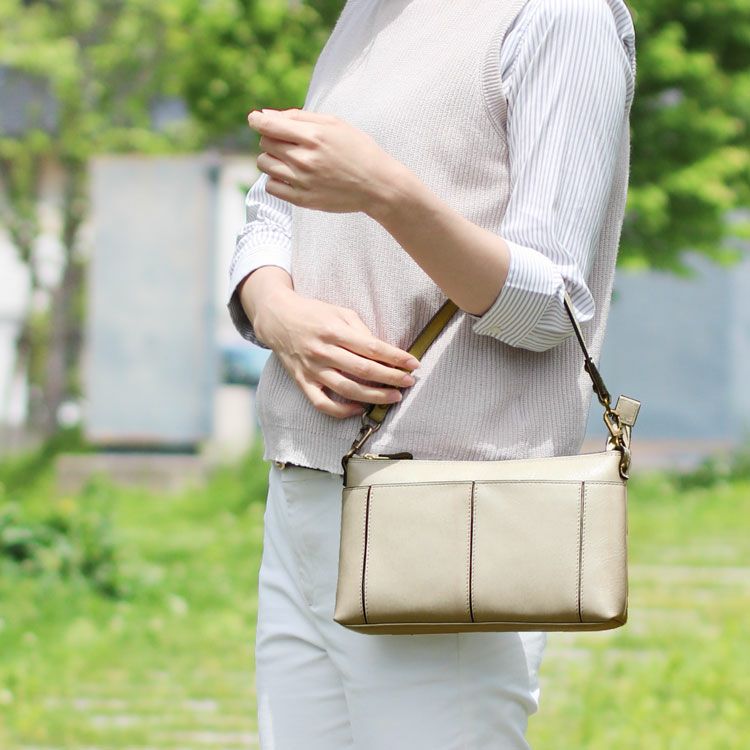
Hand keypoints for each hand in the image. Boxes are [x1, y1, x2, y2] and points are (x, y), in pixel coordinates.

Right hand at [241, 277, 420, 418]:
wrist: (277, 318)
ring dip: (374, 396)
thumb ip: (360, 330)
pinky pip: (323, 403)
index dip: (395, 357)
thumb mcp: (339, 311)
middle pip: (363, 370)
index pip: (371, 347)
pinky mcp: (303, 382)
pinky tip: (360, 408)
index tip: (413, 363)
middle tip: (409, 382)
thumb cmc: (314, 313)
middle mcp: (323, 351)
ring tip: (394, 397)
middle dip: (391, 377)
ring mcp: (312, 369)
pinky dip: (342, 411)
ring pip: (347, 389)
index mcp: (334, 330)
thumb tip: (383, 351)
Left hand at [246, 108, 399, 214]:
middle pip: (265, 143)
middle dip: (271, 138)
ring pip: (264, 164)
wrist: (378, 185)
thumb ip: (300, 117)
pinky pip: (271, 186)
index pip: (269, 125)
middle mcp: (305, 159)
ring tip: (289, 159)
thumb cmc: (358, 150)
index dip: (257, 120)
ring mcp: (302, 181)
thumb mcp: (335, 123)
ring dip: (271, 158)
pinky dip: (275, 179)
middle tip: (288, 142)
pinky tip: (289, 176)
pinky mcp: (303, 199)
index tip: (255, 119)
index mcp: (313, 136)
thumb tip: (267, 115)